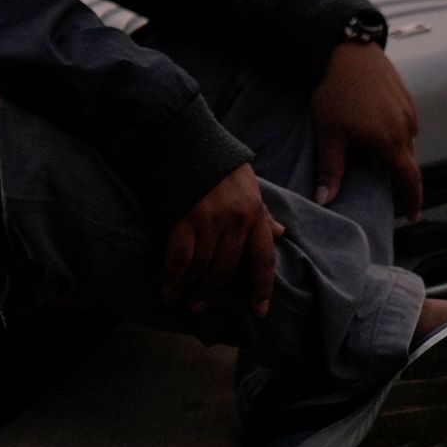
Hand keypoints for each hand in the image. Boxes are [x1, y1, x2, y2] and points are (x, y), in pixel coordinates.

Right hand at [157, 162, 282, 322]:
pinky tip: (166, 287)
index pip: (263, 258)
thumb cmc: (216, 159)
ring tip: (182, 298)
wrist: (183, 136)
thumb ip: (262, 212)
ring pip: (203, 265)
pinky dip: (172, 275)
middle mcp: (235, 220)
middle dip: (213, 289)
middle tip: (201, 306)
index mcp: (254, 212)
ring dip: (191, 286)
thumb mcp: (248, 183)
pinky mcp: (183, 217)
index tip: (260, 311)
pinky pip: (180, 256)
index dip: (262, 287)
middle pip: (227, 266)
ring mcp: (209, 220)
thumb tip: (280, 233)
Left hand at [310, 40, 424, 218]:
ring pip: (407, 142)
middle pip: (408, 162)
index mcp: (389, 141)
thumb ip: (331, 168)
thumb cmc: (337, 91)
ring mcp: (408, 111)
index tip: (412, 216)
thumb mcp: (329, 132)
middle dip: (402, 180)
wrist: (349, 51)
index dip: (412, 200)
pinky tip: (379, 130)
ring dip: (397, 154)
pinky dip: (397, 134)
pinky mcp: (406, 97)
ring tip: (380, 160)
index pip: (409, 179)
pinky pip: (406, 124)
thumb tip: (325, 201)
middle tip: (391, 192)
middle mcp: (405, 128)